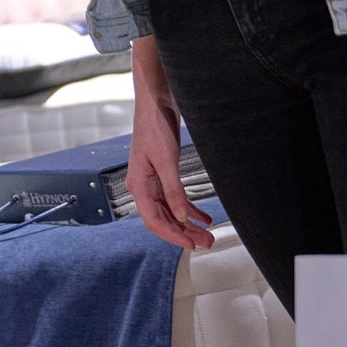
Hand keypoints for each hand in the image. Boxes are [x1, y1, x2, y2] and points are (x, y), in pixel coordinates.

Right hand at [127, 36, 214, 250]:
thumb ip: (174, 190)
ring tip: (207, 234)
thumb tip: (182, 218)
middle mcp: (144, 186)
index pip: (153, 221)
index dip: (173, 236)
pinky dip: (189, 208)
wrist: (156, 101)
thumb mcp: (167, 160)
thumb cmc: (154, 126)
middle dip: (184, 233)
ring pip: (171, 211)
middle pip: (163, 219)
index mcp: (139, 185)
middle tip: (207, 242)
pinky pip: (175, 198)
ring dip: (188, 223)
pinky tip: (203, 215)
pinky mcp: (164, 172)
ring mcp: (154, 180)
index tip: (192, 245)